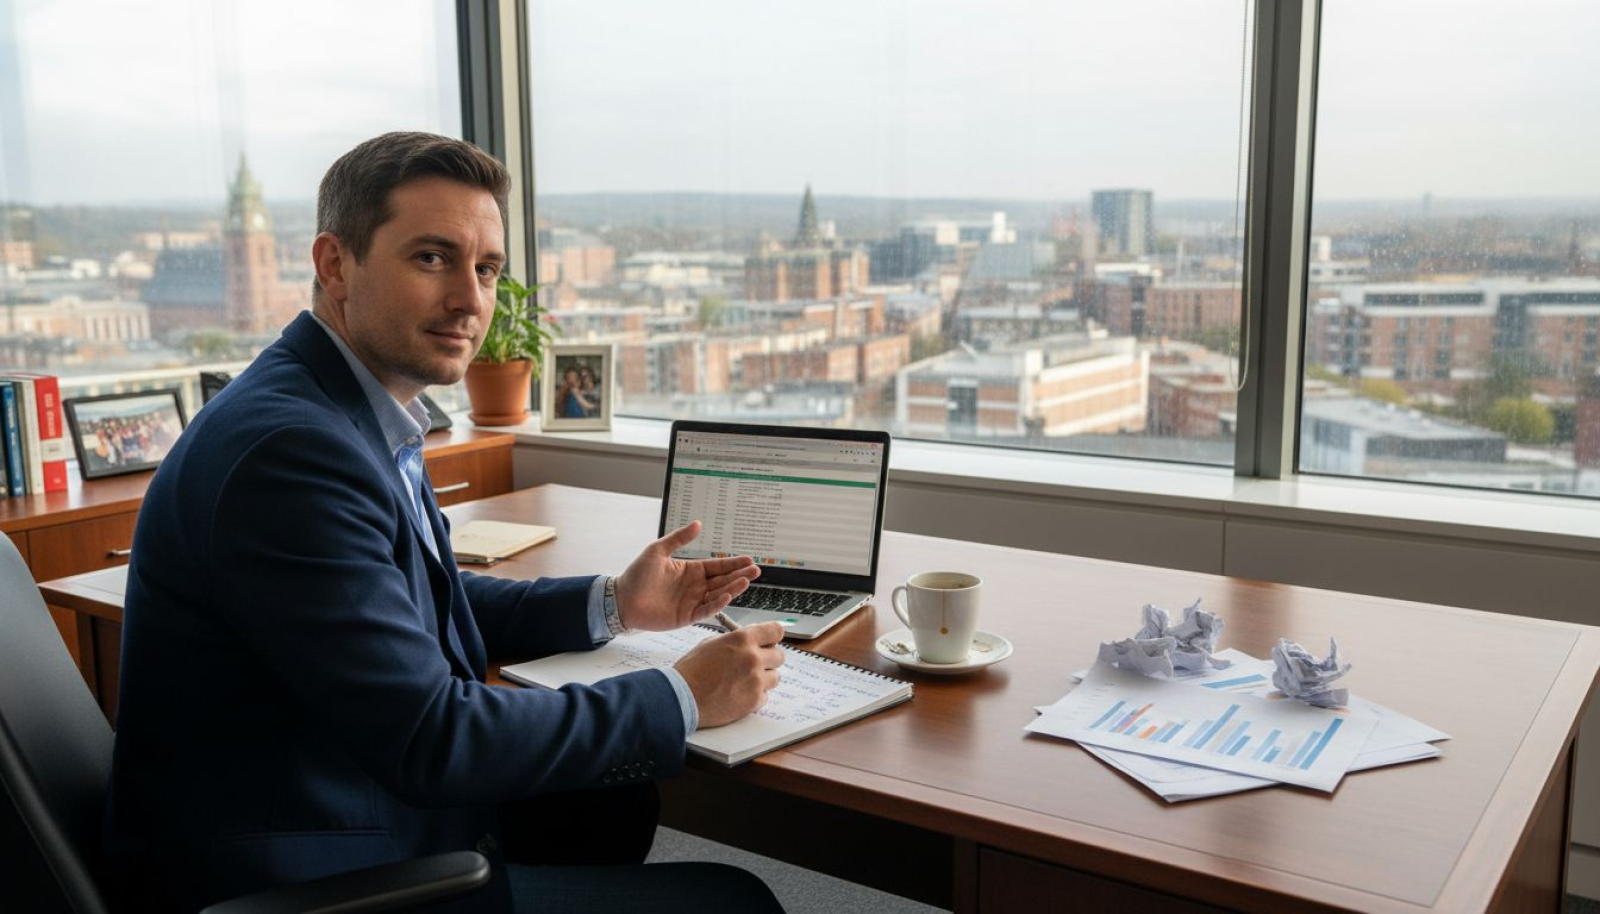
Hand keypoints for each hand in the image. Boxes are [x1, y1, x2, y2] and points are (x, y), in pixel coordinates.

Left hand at [613, 521, 759, 630]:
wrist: (622, 599)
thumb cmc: (637, 574)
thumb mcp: (658, 550)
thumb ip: (679, 538)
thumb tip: (698, 523)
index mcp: (690, 571)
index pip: (717, 566)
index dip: (733, 563)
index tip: (749, 559)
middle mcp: (695, 587)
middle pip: (723, 580)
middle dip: (740, 575)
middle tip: (756, 570)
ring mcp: (692, 602)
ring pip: (718, 595)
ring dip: (733, 588)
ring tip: (747, 581)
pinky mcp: (686, 617)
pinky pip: (706, 610)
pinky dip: (717, 604)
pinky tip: (727, 596)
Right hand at [673, 623, 786, 727]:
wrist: (682, 696)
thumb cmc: (692, 670)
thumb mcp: (712, 644)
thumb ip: (736, 641)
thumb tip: (752, 642)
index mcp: (743, 639)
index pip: (776, 631)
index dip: (773, 637)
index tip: (771, 642)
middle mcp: (753, 658)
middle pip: (779, 656)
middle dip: (769, 660)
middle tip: (755, 665)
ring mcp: (756, 680)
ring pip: (775, 677)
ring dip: (763, 679)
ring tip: (744, 682)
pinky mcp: (754, 700)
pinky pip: (766, 696)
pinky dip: (755, 696)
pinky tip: (739, 694)